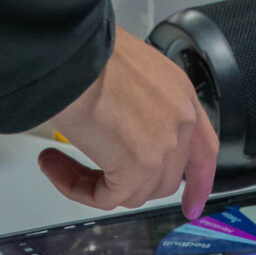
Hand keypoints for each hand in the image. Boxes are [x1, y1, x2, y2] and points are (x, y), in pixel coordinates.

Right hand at [38, 27, 218, 218]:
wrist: (77, 53)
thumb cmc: (93, 50)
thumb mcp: (133, 70)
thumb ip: (141, 102)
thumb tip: (121, 127)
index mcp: (183, 96)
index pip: (203, 149)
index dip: (199, 181)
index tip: (192, 204)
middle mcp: (180, 124)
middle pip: (166, 179)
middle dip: (133, 183)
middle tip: (98, 176)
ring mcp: (162, 150)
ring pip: (135, 193)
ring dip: (97, 182)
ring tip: (61, 159)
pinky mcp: (135, 170)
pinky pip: (105, 198)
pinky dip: (75, 186)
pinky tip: (52, 164)